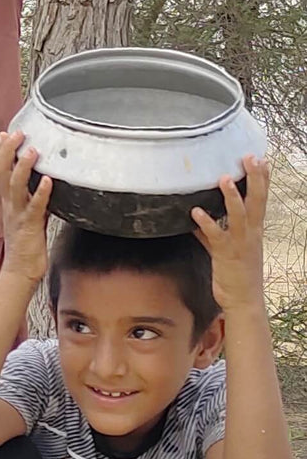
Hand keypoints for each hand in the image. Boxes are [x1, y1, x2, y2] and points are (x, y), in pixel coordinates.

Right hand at [0, 131, 51, 282]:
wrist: (21, 270)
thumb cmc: (26, 244)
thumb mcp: (27, 214)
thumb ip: (30, 196)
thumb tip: (42, 181)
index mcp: (8, 201)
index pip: (0, 170)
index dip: (1, 151)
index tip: (5, 133)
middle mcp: (10, 204)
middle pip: (2, 172)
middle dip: (8, 151)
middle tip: (17, 133)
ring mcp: (18, 214)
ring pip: (15, 186)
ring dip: (23, 167)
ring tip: (33, 151)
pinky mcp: (30, 225)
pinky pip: (34, 206)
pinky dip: (41, 192)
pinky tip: (47, 180)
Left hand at [192, 155, 268, 317]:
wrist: (243, 300)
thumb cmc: (235, 273)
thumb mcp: (225, 248)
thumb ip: (212, 231)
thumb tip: (198, 215)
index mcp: (253, 230)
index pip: (260, 199)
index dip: (261, 179)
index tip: (260, 159)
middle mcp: (250, 234)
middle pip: (256, 201)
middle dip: (255, 179)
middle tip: (251, 158)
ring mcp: (240, 244)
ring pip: (239, 215)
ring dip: (231, 197)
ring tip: (223, 178)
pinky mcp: (226, 255)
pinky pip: (216, 236)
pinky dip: (206, 223)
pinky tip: (196, 212)